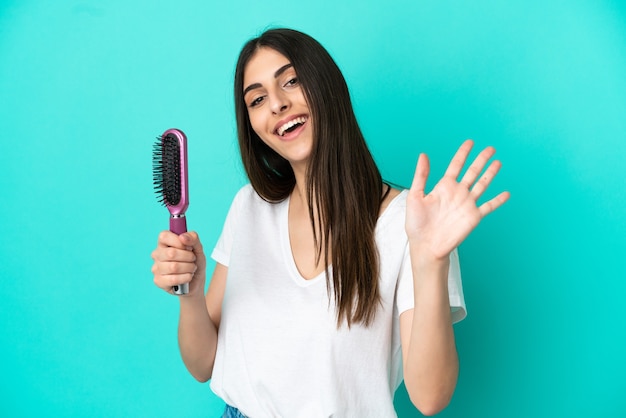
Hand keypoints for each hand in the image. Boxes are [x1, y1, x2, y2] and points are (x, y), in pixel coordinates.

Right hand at [151, 231, 206, 296]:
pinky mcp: (158, 281)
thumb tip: (183, 237)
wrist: (196, 281)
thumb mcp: (198, 248)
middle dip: (188, 257)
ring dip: (189, 268)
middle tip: (193, 260)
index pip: (164, 236)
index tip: (188, 247)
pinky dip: (186, 278)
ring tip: (191, 268)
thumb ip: (193, 238)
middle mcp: (157, 254)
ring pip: (173, 267)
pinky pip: (173, 279)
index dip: (179, 241)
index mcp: (164, 243)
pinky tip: (188, 277)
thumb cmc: (194, 262)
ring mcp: (156, 268)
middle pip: (171, 253)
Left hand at [405, 140, 509, 259]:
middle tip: (491, 148)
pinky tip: (507, 193)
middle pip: (473, 172)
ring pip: (482, 185)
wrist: (425, 245)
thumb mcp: (415, 196)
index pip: (456, 165)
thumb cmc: (416, 223)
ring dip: (491, 174)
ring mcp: (467, 204)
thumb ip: (421, 175)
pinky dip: (498, 200)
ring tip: (498, 162)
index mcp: (443, 187)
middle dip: (481, 160)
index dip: (463, 153)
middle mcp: (457, 193)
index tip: (470, 142)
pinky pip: (489, 206)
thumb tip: (423, 155)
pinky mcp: (474, 217)